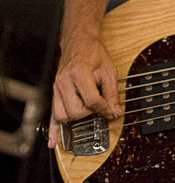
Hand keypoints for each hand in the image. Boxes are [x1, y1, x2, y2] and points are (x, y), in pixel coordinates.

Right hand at [48, 34, 122, 148]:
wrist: (79, 41)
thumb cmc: (94, 53)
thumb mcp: (109, 69)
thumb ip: (112, 92)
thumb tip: (116, 111)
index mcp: (78, 73)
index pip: (91, 101)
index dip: (104, 109)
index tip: (112, 111)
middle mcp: (64, 81)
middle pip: (75, 111)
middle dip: (90, 113)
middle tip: (99, 106)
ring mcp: (56, 88)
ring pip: (62, 115)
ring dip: (76, 117)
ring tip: (87, 110)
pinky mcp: (54, 92)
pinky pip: (51, 115)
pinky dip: (53, 129)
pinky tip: (54, 141)